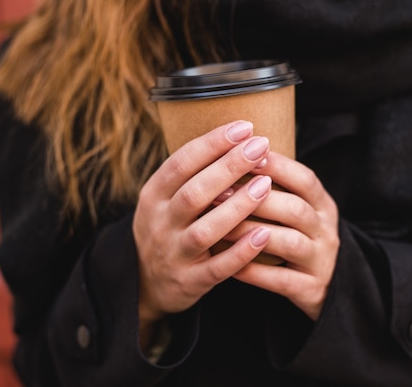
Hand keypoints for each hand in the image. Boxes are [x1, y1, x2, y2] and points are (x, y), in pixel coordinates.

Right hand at [132, 121, 272, 334]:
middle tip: (261, 146)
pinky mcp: (190, 281)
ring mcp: (174, 253)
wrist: (145, 283)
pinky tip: (265, 235)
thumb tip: (237, 136)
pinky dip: (241, 252)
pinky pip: (218, 268)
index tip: (244, 127)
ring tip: (266, 184)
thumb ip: (193, 173)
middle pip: (194, 192)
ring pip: (206, 229)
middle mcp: (159, 223)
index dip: (212, 143)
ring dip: (237, 206)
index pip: (180, 163)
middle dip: (229, 167)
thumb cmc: (169, 227)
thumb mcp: (166, 198)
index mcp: (153, 196)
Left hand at [231, 152, 339, 320]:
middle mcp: (326, 231)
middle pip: (295, 209)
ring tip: (220, 228)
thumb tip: (233, 154)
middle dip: (256, 199)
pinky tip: (231, 267)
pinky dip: (256, 273)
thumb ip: (276, 189)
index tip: (244, 153)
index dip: (277, 166)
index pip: (305, 179)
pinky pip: (282, 281)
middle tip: (219, 192)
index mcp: (323, 206)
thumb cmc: (299, 239)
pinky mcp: (313, 289)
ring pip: (289, 243)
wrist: (329, 287)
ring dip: (253, 233)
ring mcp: (321, 261)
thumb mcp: (298, 211)